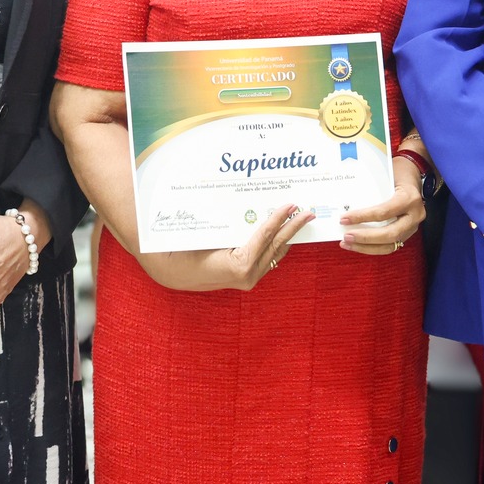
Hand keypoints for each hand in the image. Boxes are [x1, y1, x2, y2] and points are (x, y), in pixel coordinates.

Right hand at [139, 204, 311, 292]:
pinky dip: (276, 244)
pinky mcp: (248, 278)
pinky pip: (267, 258)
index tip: (291, 205)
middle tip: (309, 213)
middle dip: (293, 228)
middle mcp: (248, 275)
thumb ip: (232, 224)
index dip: (279, 218)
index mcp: (239, 265)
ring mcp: (249, 279)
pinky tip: (284, 232)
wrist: (174, 272)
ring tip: (301, 220)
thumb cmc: (186, 251)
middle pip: (276, 245)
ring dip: (287, 236)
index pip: (265, 236)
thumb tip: (251, 205)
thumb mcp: (208, 234)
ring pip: (275, 254)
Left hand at [339, 156, 426, 255]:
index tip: (344, 218)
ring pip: (390, 246)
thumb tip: (345, 203)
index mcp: (409, 198)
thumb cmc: (397, 173)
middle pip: (390, 234)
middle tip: (346, 236)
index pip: (384, 212)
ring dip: (366, 247)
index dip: (363, 217)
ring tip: (348, 243)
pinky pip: (390, 246)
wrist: (413, 176)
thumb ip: (371, 189)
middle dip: (365, 238)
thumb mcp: (386, 175)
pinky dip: (372, 248)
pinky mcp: (407, 233)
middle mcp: (415, 214)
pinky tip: (358, 245)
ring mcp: (413, 226)